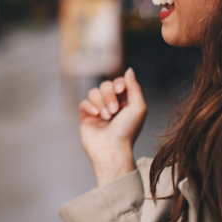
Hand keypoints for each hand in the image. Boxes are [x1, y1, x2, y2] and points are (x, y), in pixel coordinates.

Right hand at [79, 67, 146, 186]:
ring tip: (107, 116)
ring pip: (94, 92)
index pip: (119, 83)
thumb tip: (129, 70)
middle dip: (110, 96)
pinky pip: (84, 103)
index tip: (121, 90)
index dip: (119, 83)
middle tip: (115, 110)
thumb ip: (134, 87)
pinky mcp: (86, 117)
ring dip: (101, 102)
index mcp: (126, 102)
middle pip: (106, 85)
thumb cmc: (127, 131)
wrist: (112, 150)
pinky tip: (96, 115)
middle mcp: (112, 104)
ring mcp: (98, 110)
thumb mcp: (138, 108)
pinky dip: (90, 106)